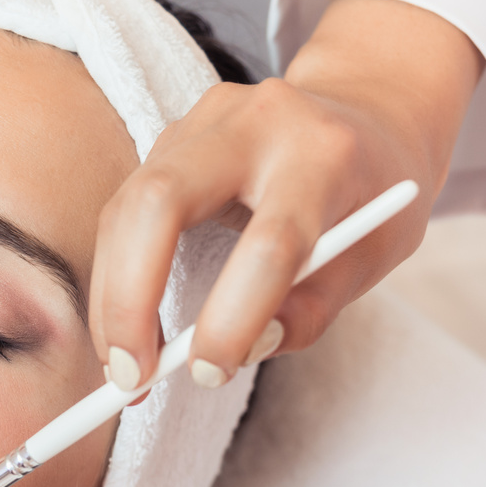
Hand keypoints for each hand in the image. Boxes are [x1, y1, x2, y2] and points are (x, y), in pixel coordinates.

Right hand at [90, 0, 483, 391]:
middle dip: (131, 297)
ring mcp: (200, 123)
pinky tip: (127, 324)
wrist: (366, 112)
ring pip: (126, 209)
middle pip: (160, 200)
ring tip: (124, 365)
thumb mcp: (373, 256)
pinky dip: (116, 278)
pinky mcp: (168, 140)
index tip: (209, 373)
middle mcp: (253, 124)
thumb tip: (247, 350)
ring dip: (112, 298)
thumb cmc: (370, 194)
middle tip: (128, 374)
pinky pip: (122, 213)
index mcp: (324, 154)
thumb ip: (314, 308)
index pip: (270, 243)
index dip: (233, 316)